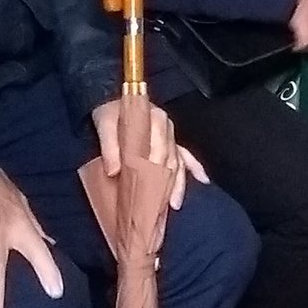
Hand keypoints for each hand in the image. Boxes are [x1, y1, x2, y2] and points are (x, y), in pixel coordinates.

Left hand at [90, 97, 204, 209]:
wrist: (111, 102)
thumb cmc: (109, 112)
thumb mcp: (105, 124)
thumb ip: (110, 146)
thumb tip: (114, 171)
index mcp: (154, 120)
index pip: (158, 149)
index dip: (155, 170)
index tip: (150, 188)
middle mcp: (166, 127)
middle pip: (170, 158)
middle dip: (167, 183)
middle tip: (160, 205)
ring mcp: (170, 136)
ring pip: (178, 161)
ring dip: (178, 183)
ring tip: (174, 203)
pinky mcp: (170, 142)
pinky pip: (186, 155)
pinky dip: (195, 167)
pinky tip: (203, 179)